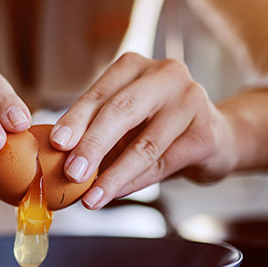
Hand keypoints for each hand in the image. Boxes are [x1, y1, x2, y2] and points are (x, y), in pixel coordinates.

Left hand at [49, 52, 236, 208]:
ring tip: (91, 199)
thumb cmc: (153, 126)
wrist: (211, 136)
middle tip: (72, 174)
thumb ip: (95, 132)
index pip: (99, 94)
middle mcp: (165, 75)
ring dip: (113, 175)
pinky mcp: (205, 133)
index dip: (76, 119)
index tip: (56, 143)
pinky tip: (115, 194)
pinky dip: (134, 183)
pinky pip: (162, 164)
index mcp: (135, 67)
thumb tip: (58, 160)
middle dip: (93, 145)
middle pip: (122, 111)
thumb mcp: (122, 121)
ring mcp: (190, 101)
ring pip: (144, 145)